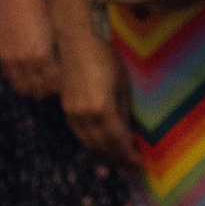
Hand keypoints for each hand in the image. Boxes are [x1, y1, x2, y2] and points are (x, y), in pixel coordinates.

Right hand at [0, 0, 60, 100]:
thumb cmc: (39, 9)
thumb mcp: (55, 28)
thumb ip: (59, 49)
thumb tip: (67, 63)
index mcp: (43, 54)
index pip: (54, 81)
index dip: (60, 86)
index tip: (65, 86)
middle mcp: (27, 60)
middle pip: (38, 88)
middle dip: (47, 91)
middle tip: (54, 90)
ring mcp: (13, 60)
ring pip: (23, 86)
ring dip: (33, 90)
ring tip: (41, 88)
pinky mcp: (3, 56)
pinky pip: (11, 77)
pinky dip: (19, 81)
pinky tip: (27, 79)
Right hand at [55, 7, 137, 165]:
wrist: (77, 39)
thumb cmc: (106, 56)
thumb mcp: (122, 84)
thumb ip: (123, 110)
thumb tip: (127, 131)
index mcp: (101, 109)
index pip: (116, 141)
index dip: (128, 155)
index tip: (139, 163)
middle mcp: (84, 116)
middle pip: (100, 146)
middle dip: (115, 158)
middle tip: (129, 166)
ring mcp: (71, 112)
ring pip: (87, 142)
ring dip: (102, 153)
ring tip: (116, 159)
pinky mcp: (65, 107)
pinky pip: (78, 132)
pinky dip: (90, 142)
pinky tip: (99, 143)